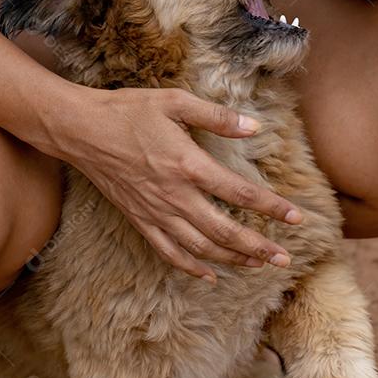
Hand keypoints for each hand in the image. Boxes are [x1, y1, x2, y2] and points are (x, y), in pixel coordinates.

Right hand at [51, 87, 302, 281]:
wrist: (81, 130)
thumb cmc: (128, 111)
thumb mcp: (175, 102)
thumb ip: (217, 116)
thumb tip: (255, 127)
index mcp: (188, 165)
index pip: (240, 193)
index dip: (271, 208)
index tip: (297, 218)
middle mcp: (175, 196)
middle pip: (224, 231)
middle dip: (257, 247)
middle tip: (284, 260)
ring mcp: (156, 212)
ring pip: (200, 247)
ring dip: (231, 260)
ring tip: (257, 266)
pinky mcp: (140, 220)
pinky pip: (168, 252)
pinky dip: (191, 267)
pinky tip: (209, 275)